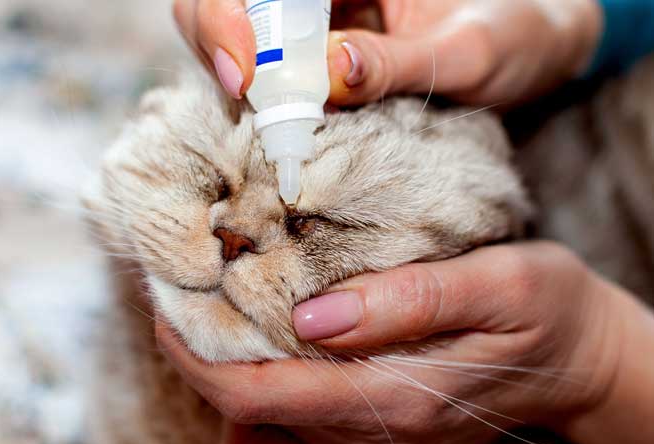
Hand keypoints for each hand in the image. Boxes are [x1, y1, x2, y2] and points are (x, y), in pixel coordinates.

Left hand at [156, 242, 652, 443]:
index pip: (268, 394)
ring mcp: (382, 439)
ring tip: (202, 314)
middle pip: (259, 412)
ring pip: (275, 422)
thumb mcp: (495, 286)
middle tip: (174, 302)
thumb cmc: (544, 309)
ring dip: (229, 372)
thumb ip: (409, 303)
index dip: (205, 358)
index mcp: (398, 397)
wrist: (579, 358)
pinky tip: (255, 351)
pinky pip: (303, 423)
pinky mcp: (387, 428)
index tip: (168, 309)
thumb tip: (314, 315)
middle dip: (204, 362)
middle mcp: (381, 431)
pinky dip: (266, 388)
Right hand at [173, 0, 601, 105]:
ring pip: (238, 36)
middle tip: (245, 97)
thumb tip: (329, 74)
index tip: (241, 73)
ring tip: (275, 123)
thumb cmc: (511, 36)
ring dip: (240, 78)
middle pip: (227, 1)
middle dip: (219, 42)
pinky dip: (265, 101)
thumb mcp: (467, 51)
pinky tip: (285, 126)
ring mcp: (318, 19)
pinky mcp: (321, 55)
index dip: (227, 14)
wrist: (528, 55)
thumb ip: (398, 62)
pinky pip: (270, 73)